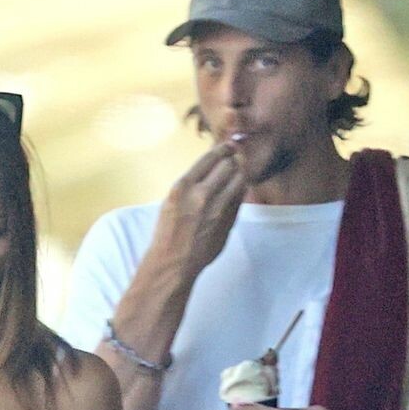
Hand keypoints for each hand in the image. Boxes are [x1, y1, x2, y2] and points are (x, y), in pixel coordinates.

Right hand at [152, 146, 245, 282]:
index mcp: (183, 186)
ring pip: (239, 180)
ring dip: (240, 172)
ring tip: (239, 169)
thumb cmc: (168, 233)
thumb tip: (214, 167)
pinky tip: (237, 188)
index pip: (211, 157)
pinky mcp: (227, 223)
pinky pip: (239, 199)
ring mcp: (217, 210)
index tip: (229, 145)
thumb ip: (192, 184)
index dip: (223, 149)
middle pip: (229, 165)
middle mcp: (202, 195)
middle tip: (237, 155)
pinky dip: (240, 191)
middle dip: (234, 158)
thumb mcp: (172, 200)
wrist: (173, 263)